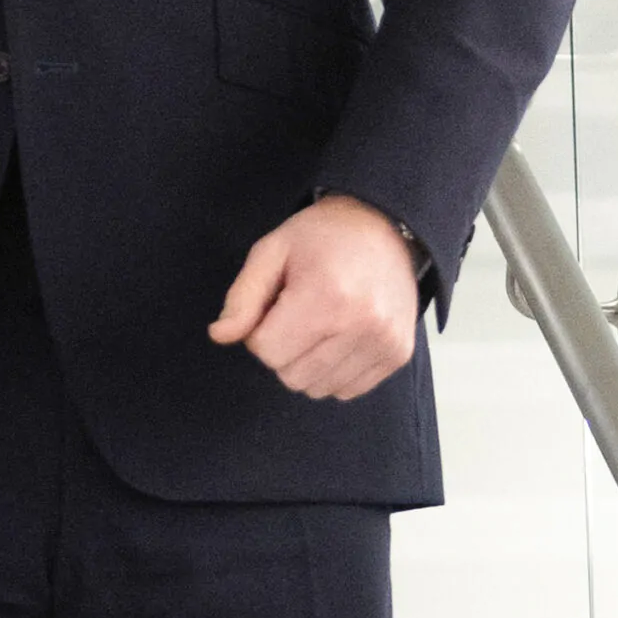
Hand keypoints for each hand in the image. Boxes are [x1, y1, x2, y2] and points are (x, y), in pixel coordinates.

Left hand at [210, 194, 421, 399]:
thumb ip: (242, 298)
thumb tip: (219, 336)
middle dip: (281, 350)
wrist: (383, 227)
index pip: (267, 351)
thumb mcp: (270, 252)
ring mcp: (385, 343)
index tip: (271, 306)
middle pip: (291, 375)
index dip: (257, 332)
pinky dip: (333, 372)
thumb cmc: (319, 237)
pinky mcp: (399, 355)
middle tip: (294, 314)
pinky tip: (338, 337)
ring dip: (307, 363)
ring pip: (319, 388)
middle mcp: (361, 326)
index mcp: (325, 296)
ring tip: (319, 323)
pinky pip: (348, 390)